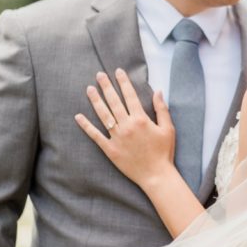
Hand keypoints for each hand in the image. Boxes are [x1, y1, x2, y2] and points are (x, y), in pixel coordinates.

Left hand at [75, 68, 175, 186]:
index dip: (123, 82)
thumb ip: (162, 109)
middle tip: (99, 75)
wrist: (156, 175)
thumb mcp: (168, 128)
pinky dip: (86, 126)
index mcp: (141, 119)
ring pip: (103, 115)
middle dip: (106, 86)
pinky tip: (78, 116)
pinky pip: (95, 135)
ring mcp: (117, 137)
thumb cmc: (164, 152)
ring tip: (89, 89)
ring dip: (95, 101)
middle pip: (114, 102)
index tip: (117, 71)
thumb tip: (158, 91)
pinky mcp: (110, 149)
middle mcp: (127, 126)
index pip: (130, 96)